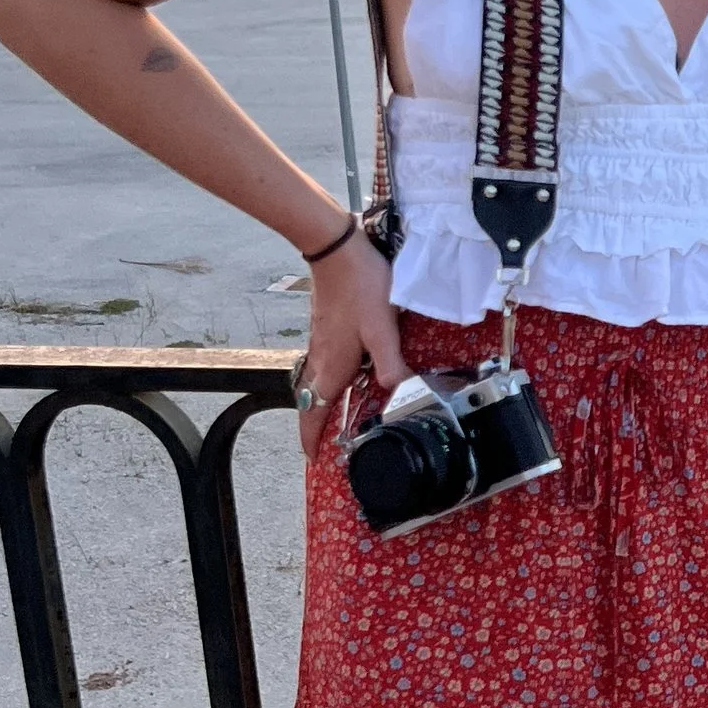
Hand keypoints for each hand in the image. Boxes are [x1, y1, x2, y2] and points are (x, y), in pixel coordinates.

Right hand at [295, 229, 406, 457]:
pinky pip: (324, 365)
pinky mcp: (326, 328)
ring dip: (322, 403)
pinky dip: (330, 381)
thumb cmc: (360, 287)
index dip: (311, 438)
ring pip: (317, 382)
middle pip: (312, 401)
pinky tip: (349, 374)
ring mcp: (321, 342)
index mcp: (332, 366)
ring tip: (336, 417)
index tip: (312, 458)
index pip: (314, 412)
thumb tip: (396, 393)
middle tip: (323, 444)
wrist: (336, 249)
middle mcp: (321, 358)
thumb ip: (390, 364)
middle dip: (315, 426)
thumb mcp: (382, 329)